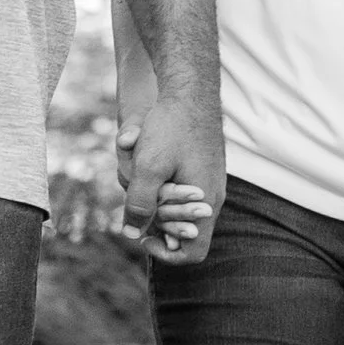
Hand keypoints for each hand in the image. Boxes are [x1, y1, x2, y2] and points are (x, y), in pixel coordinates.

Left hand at [121, 89, 224, 264]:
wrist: (190, 90)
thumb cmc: (171, 128)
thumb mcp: (148, 168)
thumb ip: (140, 204)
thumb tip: (130, 233)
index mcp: (205, 203)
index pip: (193, 252)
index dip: (166, 254)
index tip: (143, 236)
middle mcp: (212, 196)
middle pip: (186, 232)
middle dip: (158, 223)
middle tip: (136, 208)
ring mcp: (210, 181)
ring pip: (182, 209)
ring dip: (158, 202)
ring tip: (139, 180)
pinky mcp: (204, 167)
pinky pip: (184, 190)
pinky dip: (165, 186)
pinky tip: (149, 167)